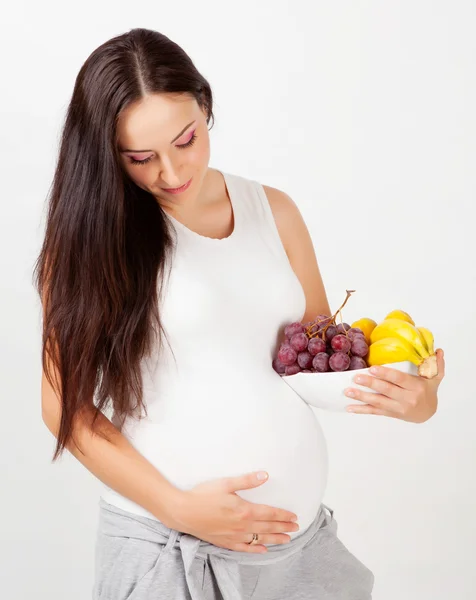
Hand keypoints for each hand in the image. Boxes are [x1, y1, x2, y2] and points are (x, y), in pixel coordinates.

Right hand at [171, 471, 299, 552]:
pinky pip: (245, 548)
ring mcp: (234, 536)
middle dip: (283, 527)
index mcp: (244, 510)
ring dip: (274, 539)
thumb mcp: (226, 483)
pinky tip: (263, 550)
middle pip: (268, 527)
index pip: (270, 513)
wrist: (183, 512)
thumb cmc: (203, 495)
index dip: (283, 515)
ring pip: (259, 539)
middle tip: (296, 528)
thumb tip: (265, 475)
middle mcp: (242, 526)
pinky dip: (256, 549)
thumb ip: (247, 480)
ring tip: (286, 539)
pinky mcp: (225, 542)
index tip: (294, 516)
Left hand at [344, 348, 445, 422]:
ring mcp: (398, 408)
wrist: (428, 413)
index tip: (372, 369)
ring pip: (378, 402)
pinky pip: (374, 412)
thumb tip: (439, 350)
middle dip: (370, 384)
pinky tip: (349, 407)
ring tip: (348, 391)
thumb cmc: (429, 391)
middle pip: (386, 390)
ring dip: (361, 397)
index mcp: (416, 387)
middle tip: (355, 378)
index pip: (399, 379)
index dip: (386, 374)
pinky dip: (361, 410)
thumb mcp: (435, 378)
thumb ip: (436, 364)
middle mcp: (407, 398)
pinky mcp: (391, 414)